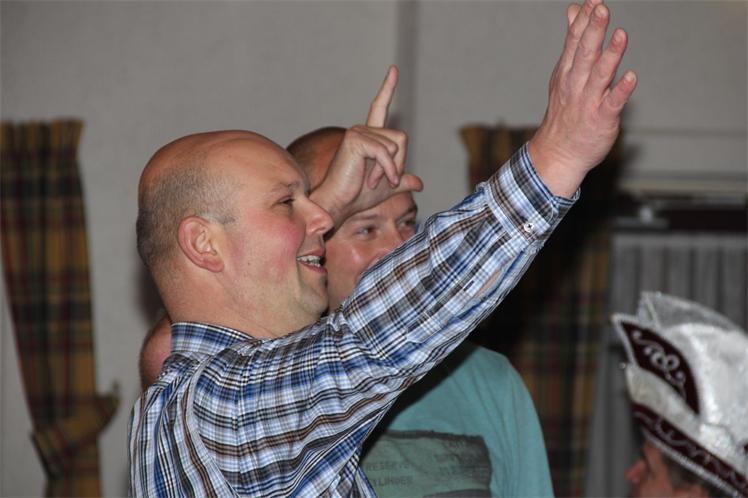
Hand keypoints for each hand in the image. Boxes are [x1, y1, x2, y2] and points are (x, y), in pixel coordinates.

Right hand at [311, 66, 422, 225]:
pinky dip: (387, 170)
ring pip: (395, 146)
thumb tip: (419, 183)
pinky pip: (385, 153)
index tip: (394, 69)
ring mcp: (357, 132)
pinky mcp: (355, 140)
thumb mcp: (388, 188)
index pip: (380, 108)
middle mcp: (362, 130)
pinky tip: (372, 181)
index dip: (388, 89)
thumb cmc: (358, 197)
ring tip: (370, 181)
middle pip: (400, 139)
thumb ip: (402, 180)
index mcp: (369, 137)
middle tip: (380, 180)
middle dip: (397, 163)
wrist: (339, 205)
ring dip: (390, 170)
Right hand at [528, 0, 636, 197]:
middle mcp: (575, 85)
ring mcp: (588, 102)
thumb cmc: (565, 112)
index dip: (583, 22)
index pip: (574, 42)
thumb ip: (574, 41)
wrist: (558, 153)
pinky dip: (621, 91)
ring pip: (599, 76)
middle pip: (585, 54)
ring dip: (610, 56)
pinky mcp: (601, 119)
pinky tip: (631, 77)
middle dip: (593, 31)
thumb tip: (576, 9)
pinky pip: (612, 104)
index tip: (593, 2)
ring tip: (620, 35)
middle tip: (601, 9)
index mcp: (567, 72)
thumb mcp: (564, 73)